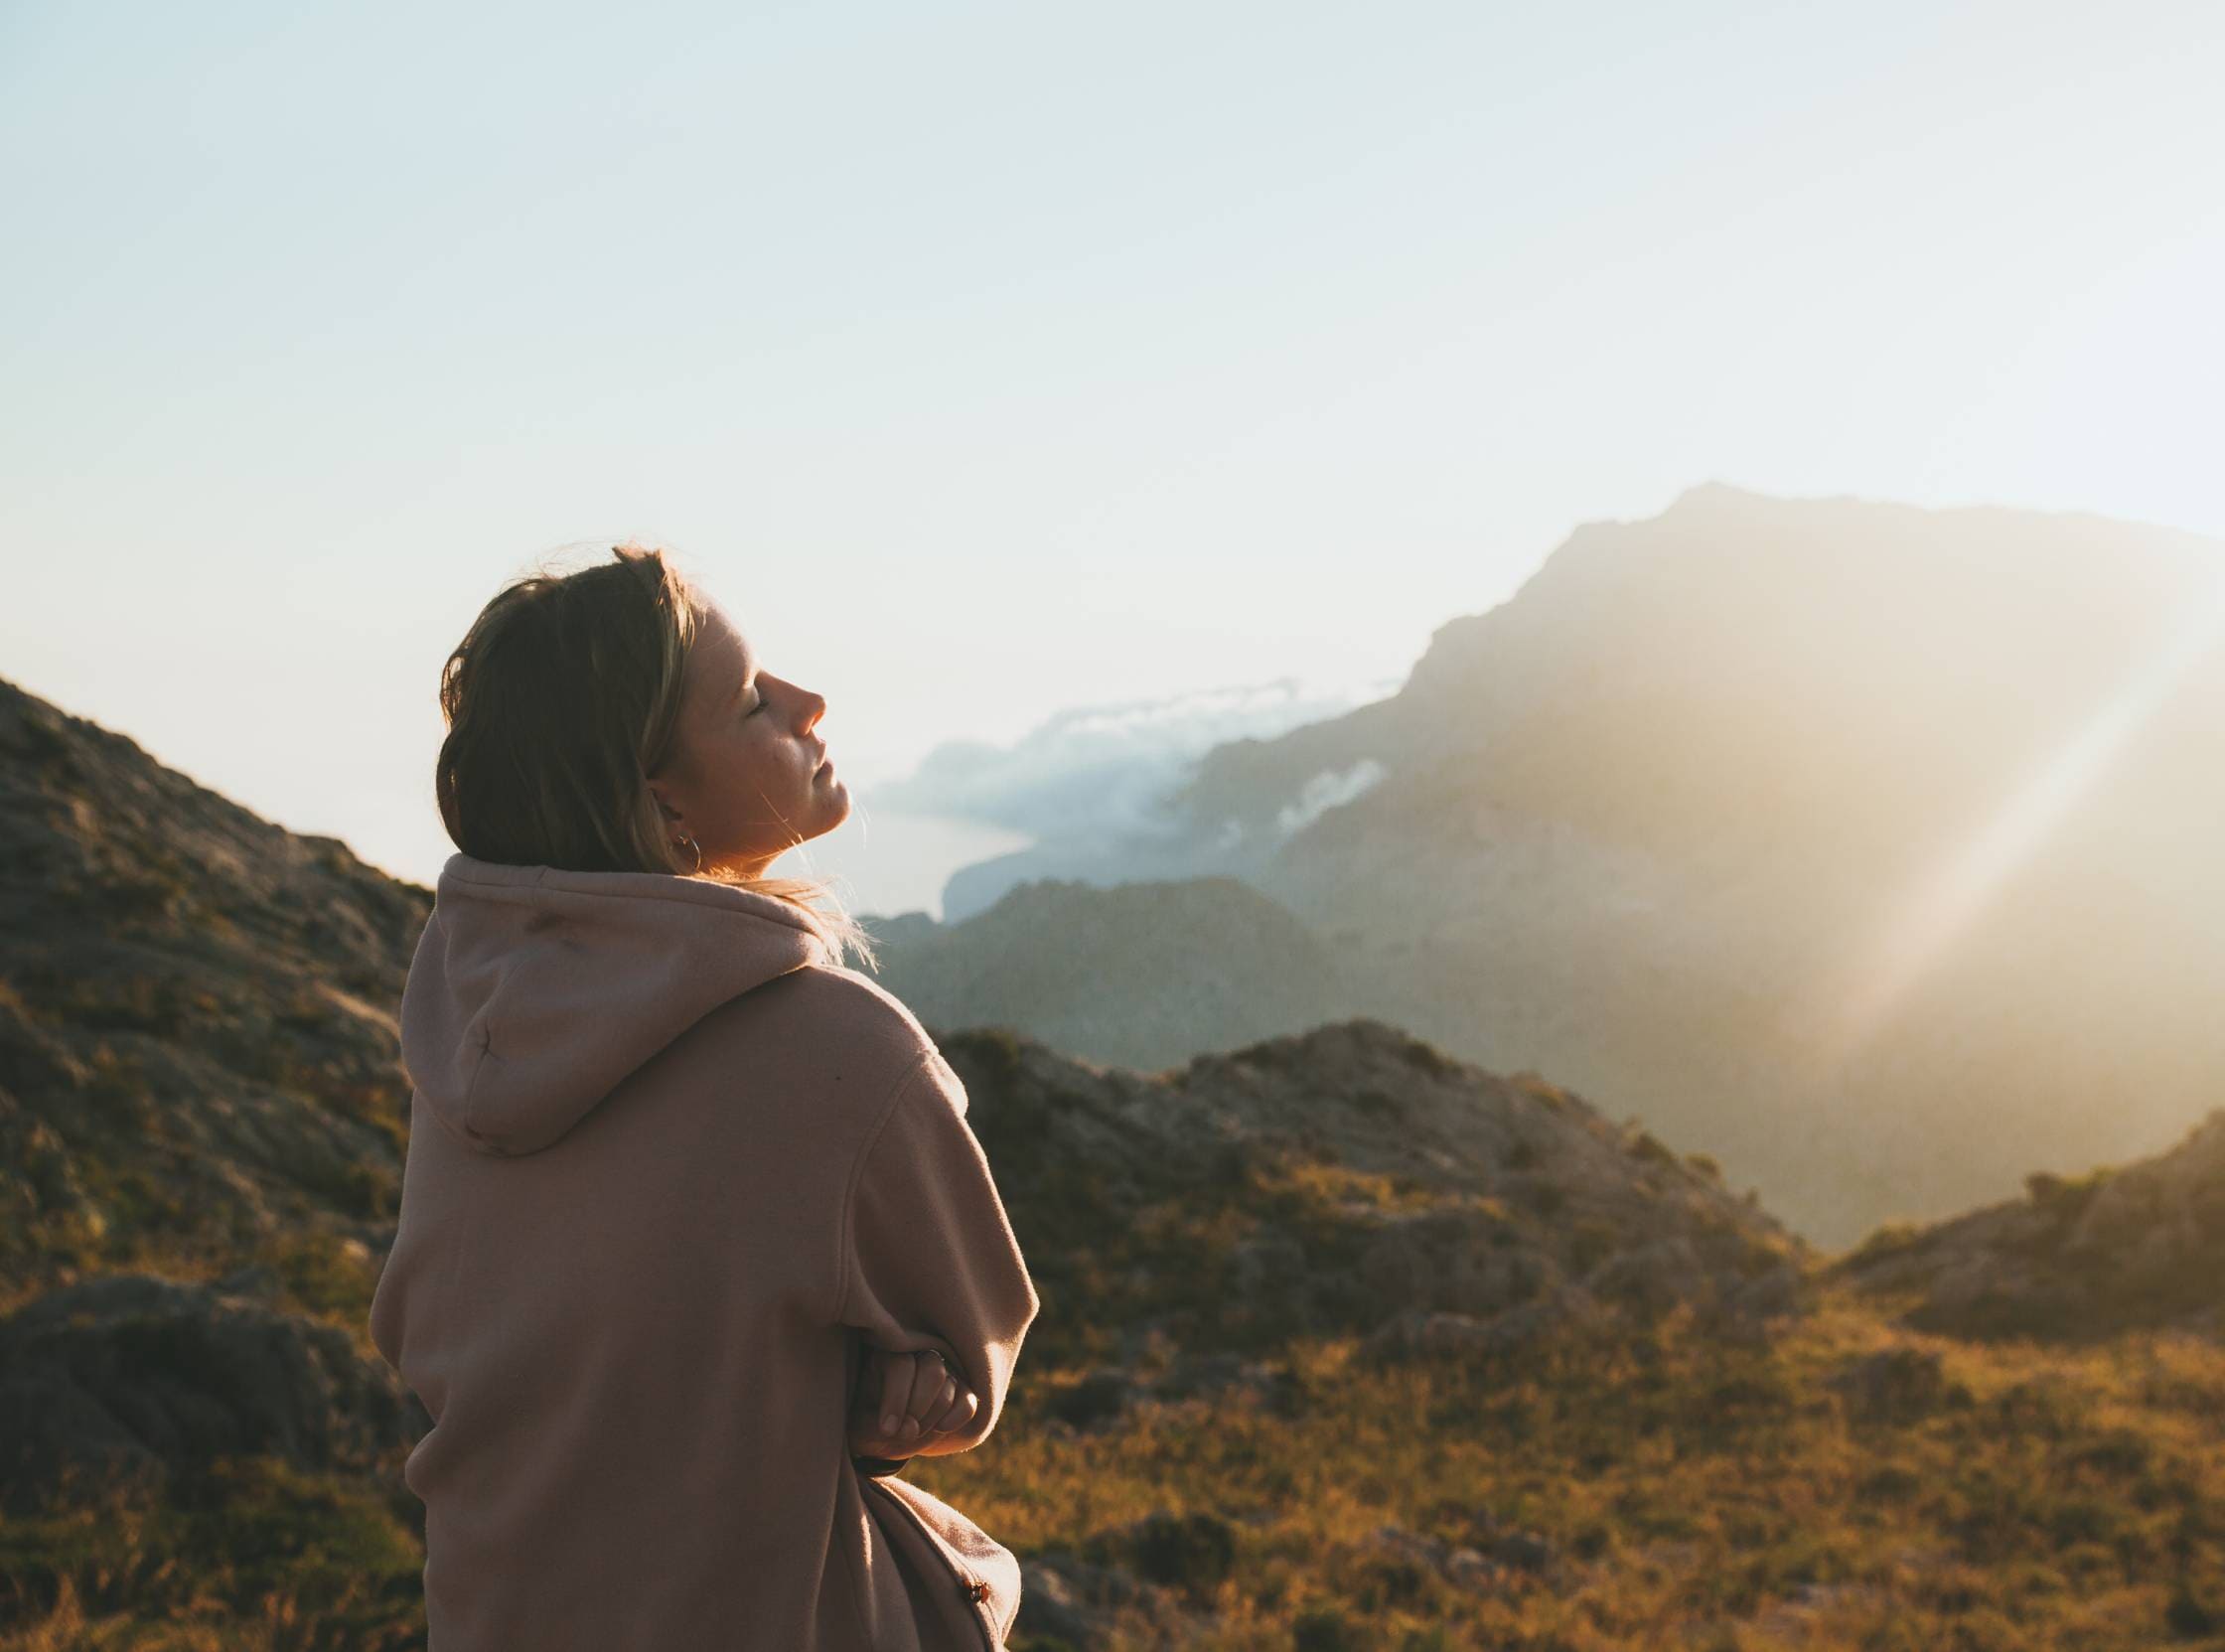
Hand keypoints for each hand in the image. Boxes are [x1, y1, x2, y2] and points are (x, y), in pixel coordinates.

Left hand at [847, 1345, 978, 1460]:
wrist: (883, 1437)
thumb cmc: (868, 1426)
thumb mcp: (863, 1429)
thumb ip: (884, 1429)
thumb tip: (912, 1429)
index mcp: (887, 1357)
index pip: (902, 1365)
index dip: (896, 1399)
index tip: (887, 1429)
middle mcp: (918, 1357)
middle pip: (932, 1370)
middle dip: (919, 1406)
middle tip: (905, 1430)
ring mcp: (943, 1371)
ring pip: (950, 1383)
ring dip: (933, 1415)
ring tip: (916, 1432)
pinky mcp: (960, 1390)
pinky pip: (968, 1400)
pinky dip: (956, 1417)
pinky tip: (940, 1428)